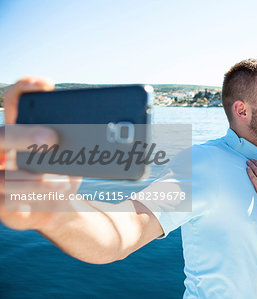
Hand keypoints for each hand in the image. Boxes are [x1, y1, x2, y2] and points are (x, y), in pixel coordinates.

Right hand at [0, 77, 81, 230]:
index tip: (48, 85)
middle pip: (1, 135)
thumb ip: (87, 141)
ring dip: (37, 177)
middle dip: (24, 135)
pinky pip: (9, 200)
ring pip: (5, 173)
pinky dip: (36, 196)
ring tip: (64, 180)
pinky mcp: (2, 204)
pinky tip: (55, 193)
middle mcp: (3, 151)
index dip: (25, 88)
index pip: (15, 100)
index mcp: (20, 132)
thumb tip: (123, 132)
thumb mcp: (76, 155)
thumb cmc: (63, 172)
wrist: (55, 205)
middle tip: (52, 139)